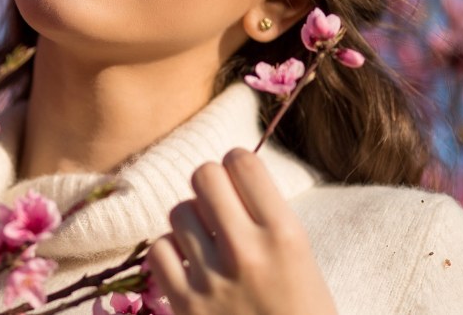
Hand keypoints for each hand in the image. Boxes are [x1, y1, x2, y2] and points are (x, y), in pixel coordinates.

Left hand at [148, 148, 337, 314]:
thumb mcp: (303, 261)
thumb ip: (267, 219)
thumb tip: (230, 175)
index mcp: (285, 236)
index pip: (242, 161)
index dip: (237, 167)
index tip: (240, 183)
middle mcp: (247, 251)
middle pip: (203, 176)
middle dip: (211, 187)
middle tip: (220, 208)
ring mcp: (211, 279)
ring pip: (179, 211)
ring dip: (191, 222)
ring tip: (209, 243)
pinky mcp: (184, 304)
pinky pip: (158, 249)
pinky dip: (171, 254)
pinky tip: (191, 268)